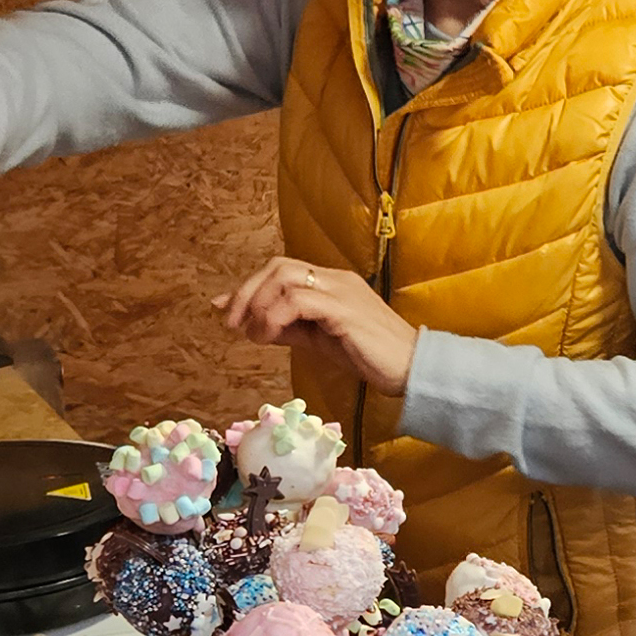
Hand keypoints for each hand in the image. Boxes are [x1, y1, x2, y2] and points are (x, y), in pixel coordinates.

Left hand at [216, 257, 419, 396]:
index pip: (281, 268)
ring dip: (259, 305)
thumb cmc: (369, 355)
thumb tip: (249, 324)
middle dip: (247, 292)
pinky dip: (275, 317)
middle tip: (233, 324)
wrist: (411, 369)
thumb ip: (286, 327)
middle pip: (278, 266)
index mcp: (331, 282)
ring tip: (254, 334)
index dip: (248, 286)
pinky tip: (270, 337)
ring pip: (285, 278)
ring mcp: (341, 292)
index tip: (224, 308)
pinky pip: (298, 301)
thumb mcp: (318, 339)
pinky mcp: (344, 310)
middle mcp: (335, 279)